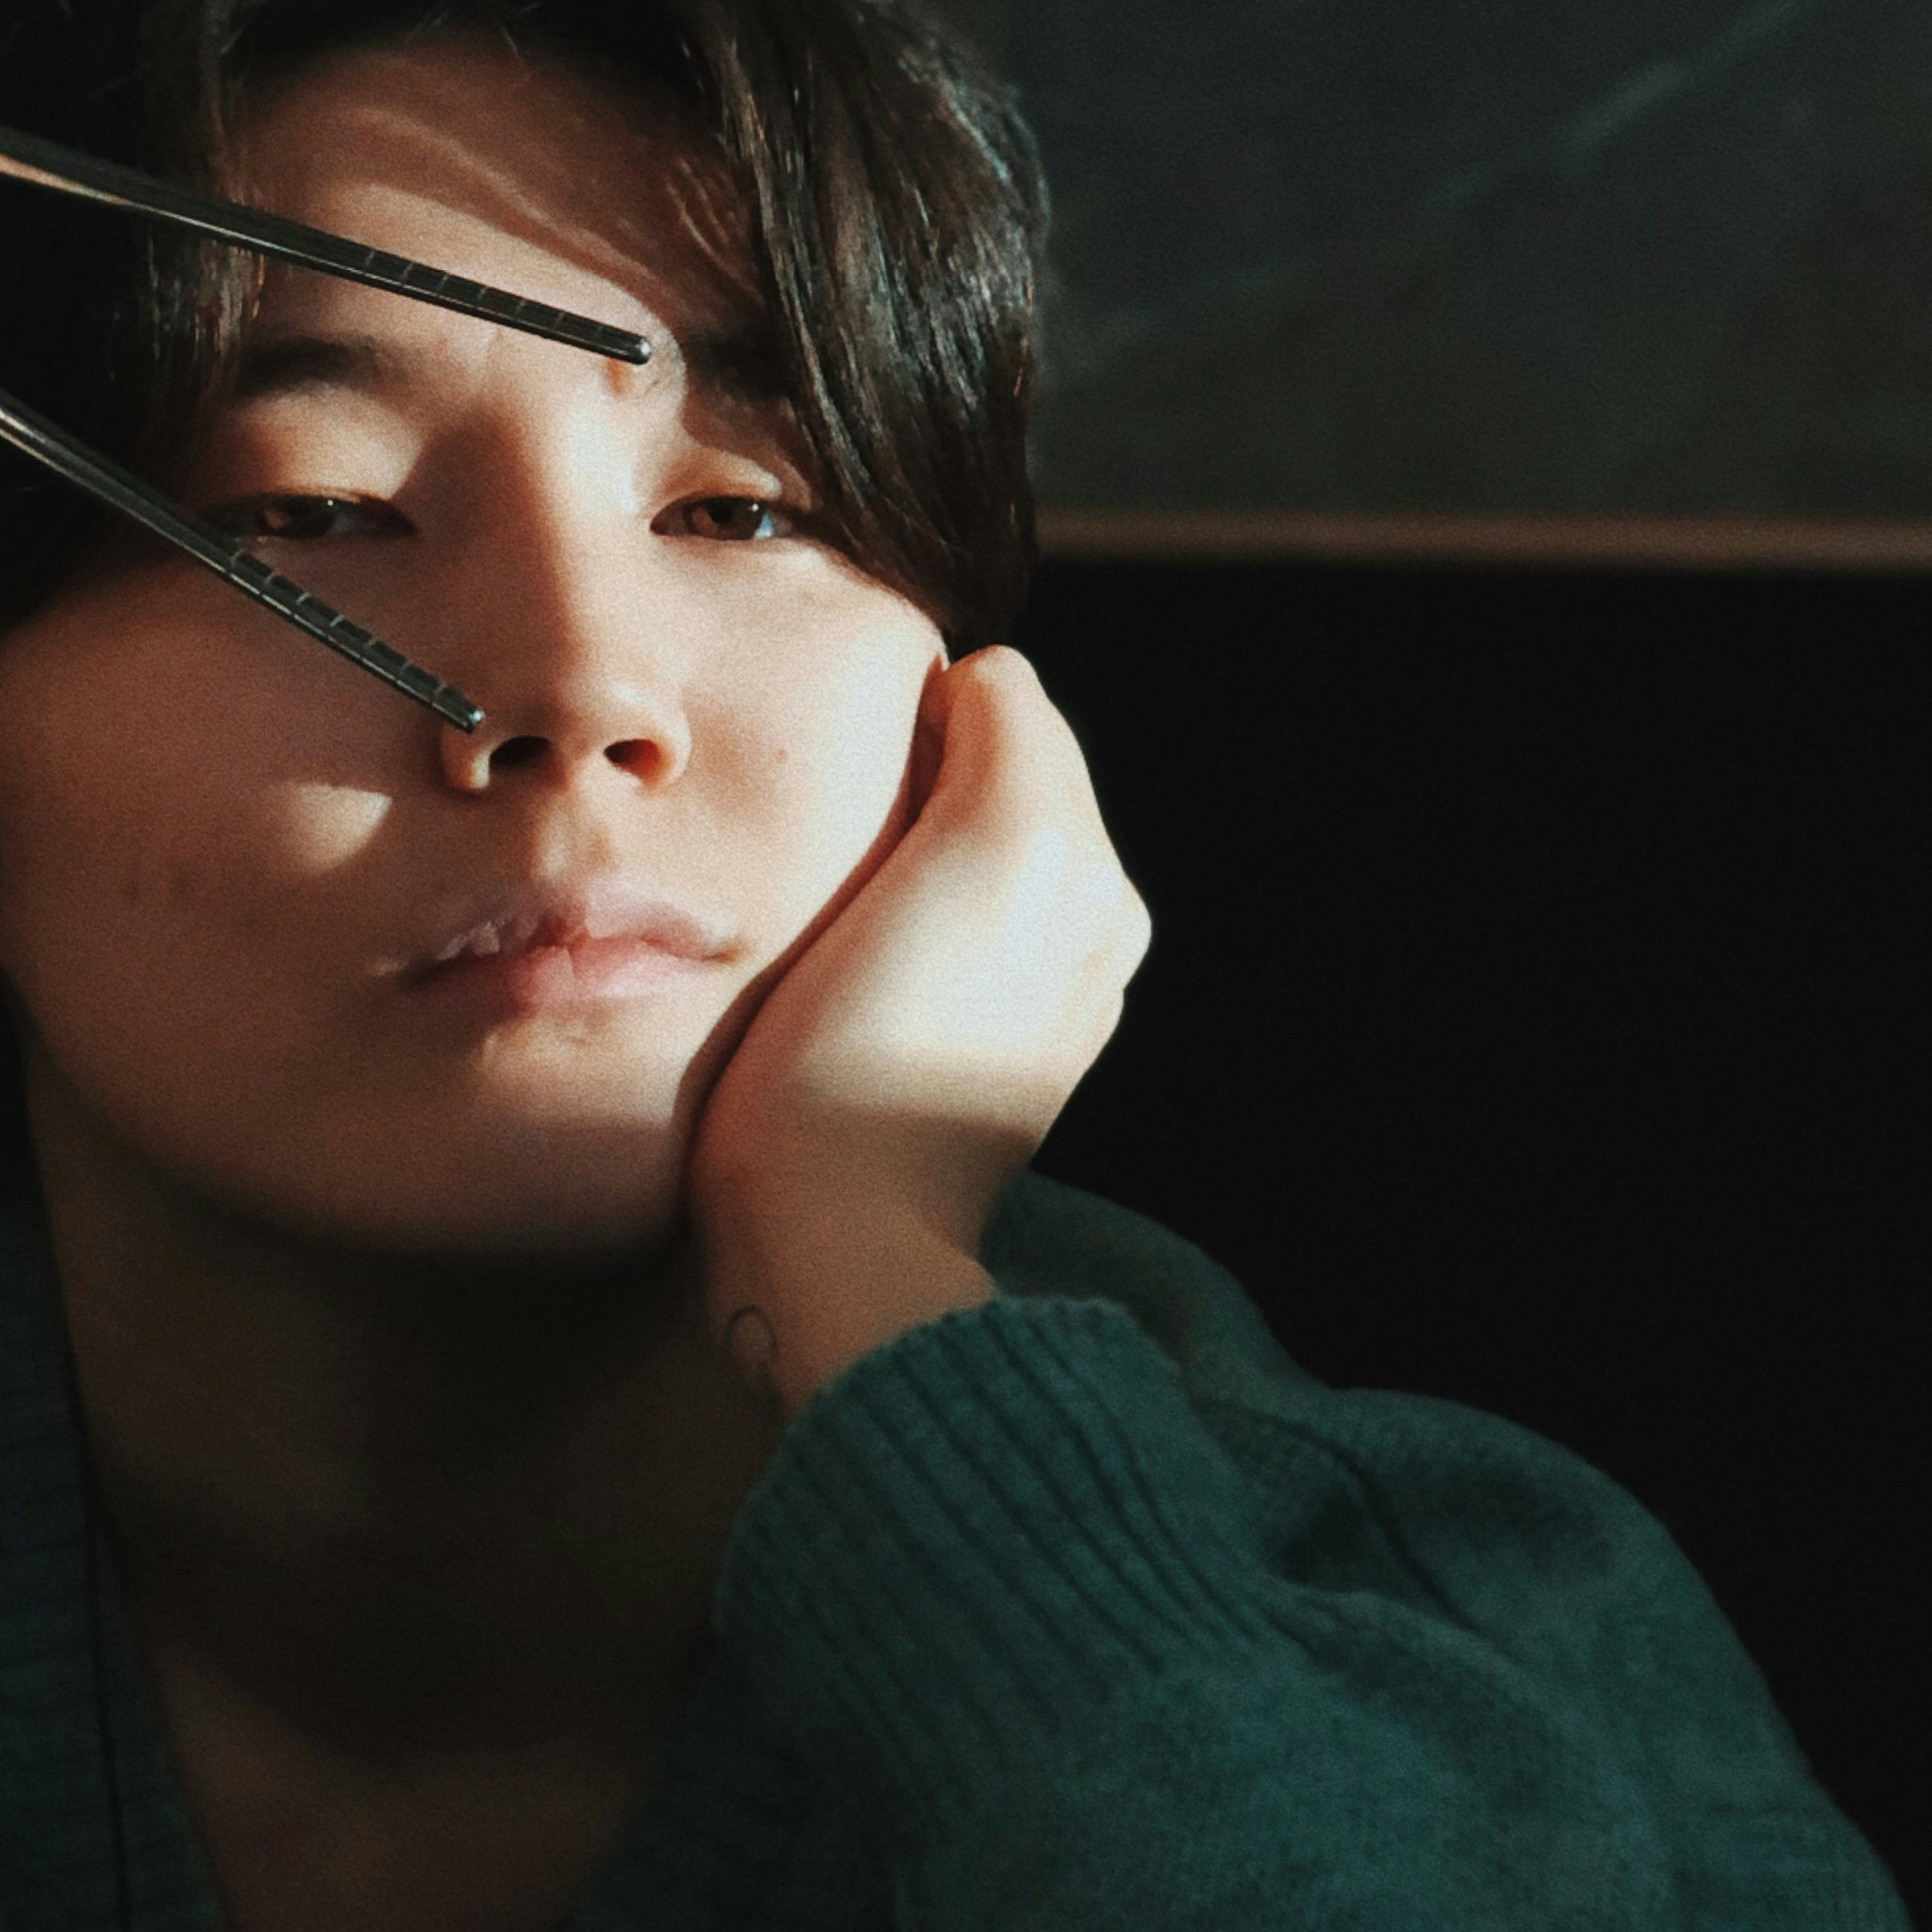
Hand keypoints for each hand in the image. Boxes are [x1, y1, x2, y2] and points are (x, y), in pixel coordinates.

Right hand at [685, 645, 1152, 1410]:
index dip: (908, 715)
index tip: (844, 780)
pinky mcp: (1029, 1054)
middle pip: (1003, 769)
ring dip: (922, 861)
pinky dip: (931, 933)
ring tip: (849, 924)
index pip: (996, 692)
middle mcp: (1097, 910)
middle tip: (838, 856)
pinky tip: (872, 982)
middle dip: (927, 786)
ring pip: (985, 851)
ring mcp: (1069, 989)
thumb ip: (988, 734)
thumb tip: (970, 692)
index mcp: (1070, 851)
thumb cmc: (837, 1055)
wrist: (835, 1238)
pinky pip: (980, 937)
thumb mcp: (943, 849)